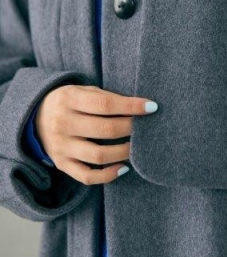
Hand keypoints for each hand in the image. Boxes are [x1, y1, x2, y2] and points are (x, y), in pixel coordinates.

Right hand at [34, 84, 157, 184]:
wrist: (35, 115)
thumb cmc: (71, 101)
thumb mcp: (83, 90)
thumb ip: (106, 97)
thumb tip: (141, 107)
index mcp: (69, 99)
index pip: (105, 104)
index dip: (131, 106)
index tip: (152, 107)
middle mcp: (63, 123)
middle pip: (105, 129)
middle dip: (131, 129)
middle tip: (149, 127)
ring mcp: (61, 146)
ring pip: (98, 155)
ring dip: (124, 152)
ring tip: (139, 147)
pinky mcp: (61, 164)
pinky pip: (87, 176)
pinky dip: (108, 175)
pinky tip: (124, 167)